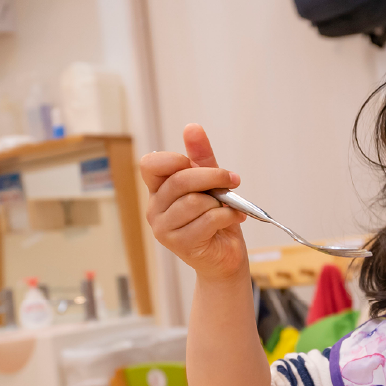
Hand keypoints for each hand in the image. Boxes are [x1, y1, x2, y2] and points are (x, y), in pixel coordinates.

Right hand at [141, 123, 248, 280]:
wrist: (225, 257)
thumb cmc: (216, 220)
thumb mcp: (211, 184)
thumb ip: (201, 158)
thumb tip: (192, 127)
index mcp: (158, 191)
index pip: (150, 164)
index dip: (174, 159)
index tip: (195, 163)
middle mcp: (155, 209)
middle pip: (179, 181)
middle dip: (212, 176)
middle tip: (233, 179)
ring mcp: (164, 229)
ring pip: (194, 202)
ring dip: (220, 202)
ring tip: (230, 207)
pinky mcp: (181, 245)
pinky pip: (207, 220)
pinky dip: (227, 215)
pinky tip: (234, 218)